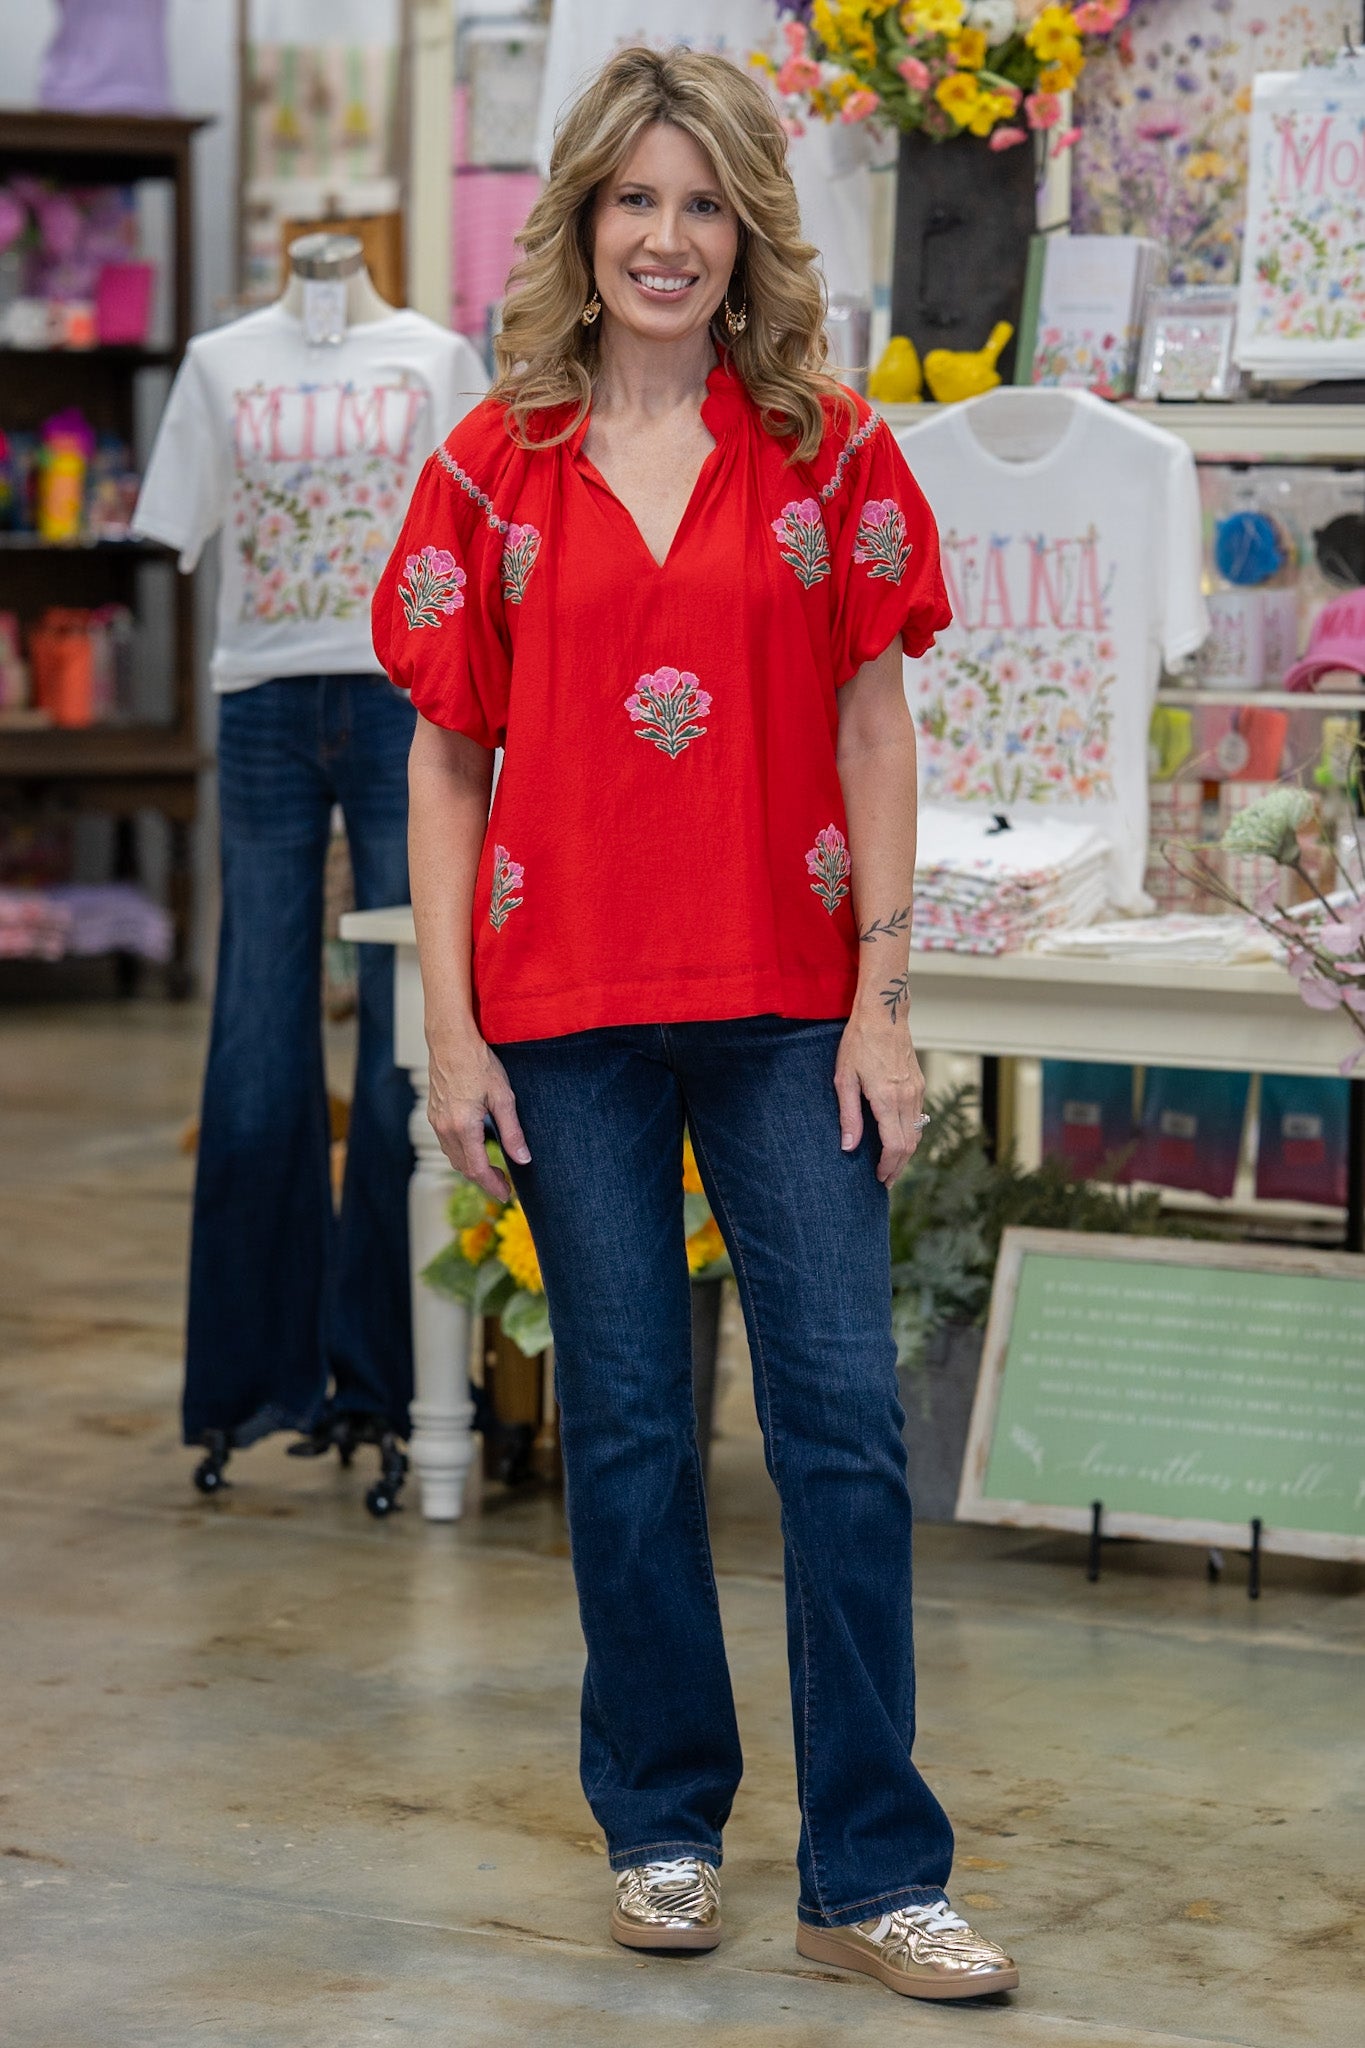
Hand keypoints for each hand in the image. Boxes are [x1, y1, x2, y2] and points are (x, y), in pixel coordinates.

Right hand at [426, 1026, 530, 1201]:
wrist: (451, 1040)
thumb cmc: (479, 1063)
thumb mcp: (503, 1097)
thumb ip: (513, 1132)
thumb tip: (523, 1159)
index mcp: (463, 1126)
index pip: (477, 1169)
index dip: (493, 1186)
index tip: (506, 1195)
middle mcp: (445, 1128)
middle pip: (463, 1167)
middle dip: (484, 1180)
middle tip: (504, 1185)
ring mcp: (436, 1121)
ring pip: (453, 1156)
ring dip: (471, 1167)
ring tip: (492, 1169)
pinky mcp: (433, 1113)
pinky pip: (446, 1143)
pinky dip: (461, 1153)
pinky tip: (475, 1148)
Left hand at [833, 1011, 926, 1185]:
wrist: (883, 1014)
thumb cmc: (858, 1043)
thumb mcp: (844, 1079)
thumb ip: (848, 1116)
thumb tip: (848, 1146)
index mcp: (887, 1099)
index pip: (895, 1146)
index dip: (888, 1167)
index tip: (879, 1179)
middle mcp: (907, 1098)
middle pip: (909, 1144)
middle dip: (898, 1166)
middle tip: (885, 1180)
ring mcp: (917, 1091)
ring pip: (917, 1132)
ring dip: (905, 1153)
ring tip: (890, 1165)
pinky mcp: (919, 1084)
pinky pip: (919, 1118)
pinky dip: (910, 1134)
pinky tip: (898, 1139)